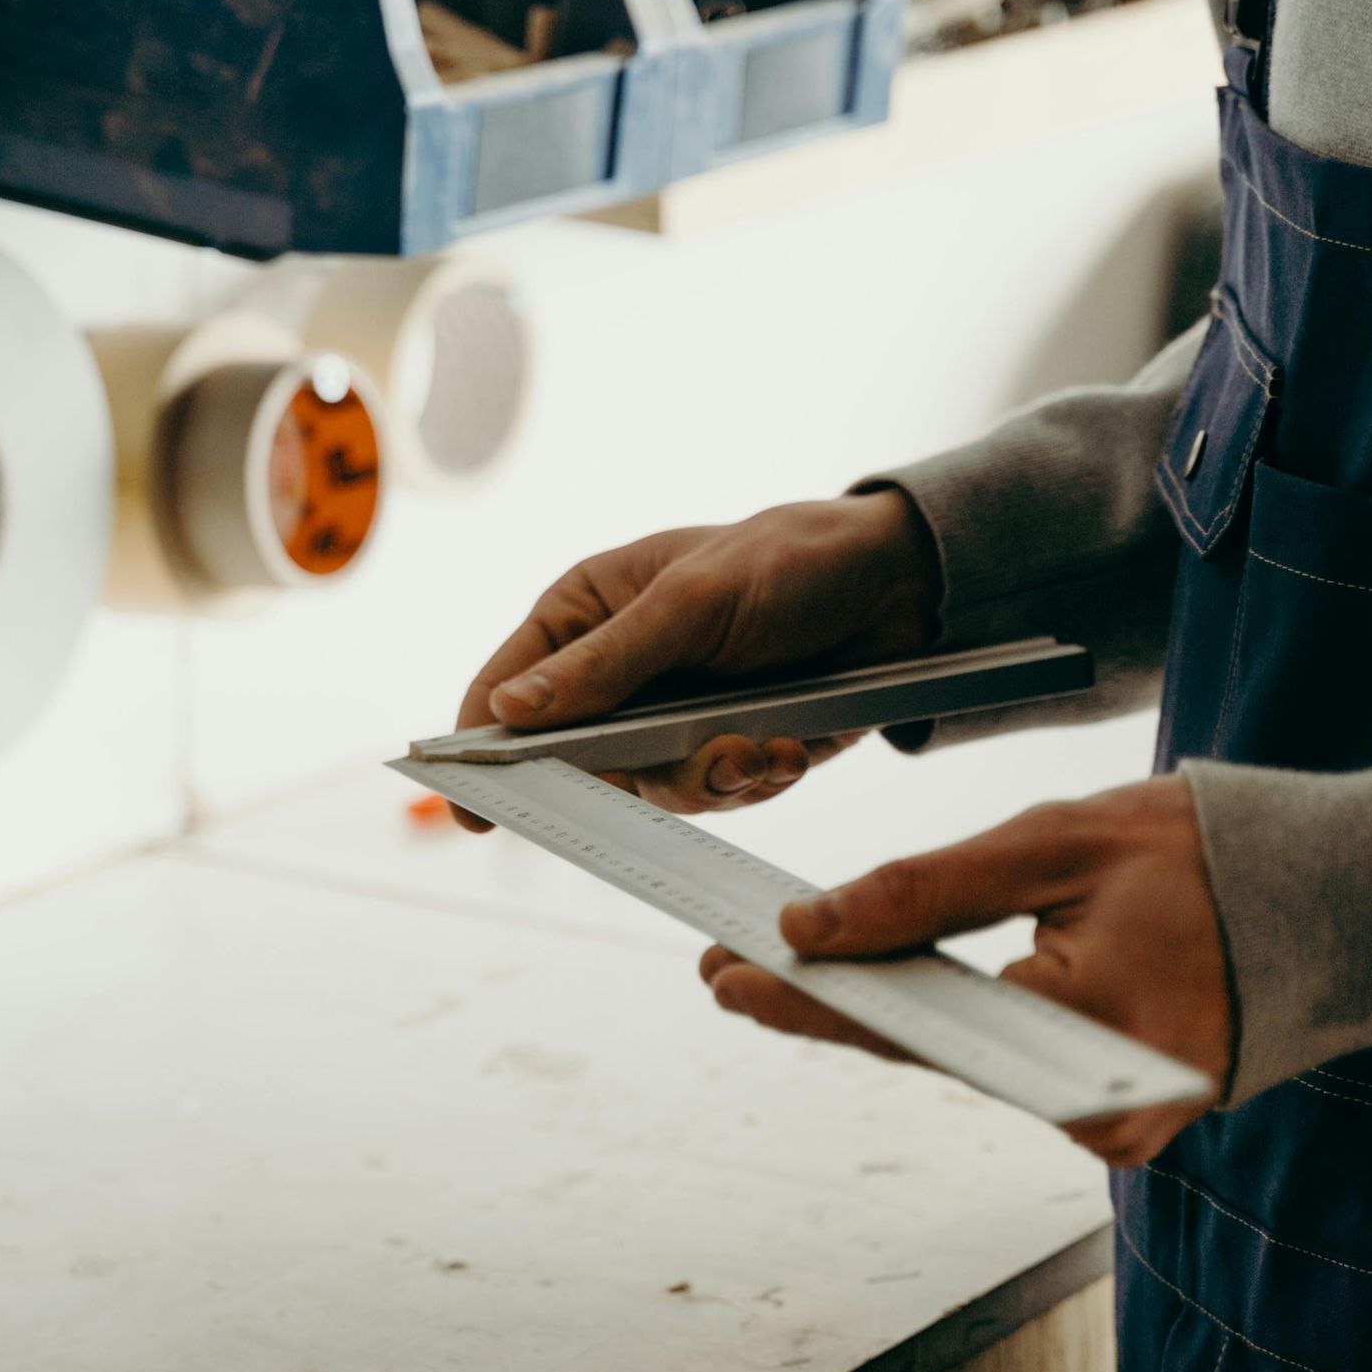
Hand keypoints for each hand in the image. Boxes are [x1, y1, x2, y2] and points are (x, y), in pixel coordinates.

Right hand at [453, 493, 941, 821]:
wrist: (898, 589)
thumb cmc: (785, 563)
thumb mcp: (689, 602)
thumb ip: (603, 662)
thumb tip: (507, 710)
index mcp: (585, 613)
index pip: (506, 687)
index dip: (482, 746)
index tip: (474, 808)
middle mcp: (618, 672)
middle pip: (578, 759)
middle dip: (636, 773)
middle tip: (691, 765)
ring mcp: (671, 717)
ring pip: (653, 790)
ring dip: (711, 778)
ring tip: (759, 746)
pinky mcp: (727, 749)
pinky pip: (717, 796)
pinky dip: (754, 780)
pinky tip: (789, 747)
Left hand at [700, 775, 1232, 1163]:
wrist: (1329, 898)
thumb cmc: (1200, 856)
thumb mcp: (1053, 843)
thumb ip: (926, 892)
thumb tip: (810, 928)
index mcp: (1088, 1040)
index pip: (911, 1028)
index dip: (806, 1000)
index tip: (722, 973)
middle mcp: (1100, 1111)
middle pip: (926, 1056)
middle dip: (823, 1005)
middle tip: (722, 966)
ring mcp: (1113, 1126)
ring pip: (961, 1065)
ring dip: (875, 1015)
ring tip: (774, 973)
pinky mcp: (1117, 1116)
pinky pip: (1006, 1066)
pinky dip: (945, 1025)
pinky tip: (874, 992)